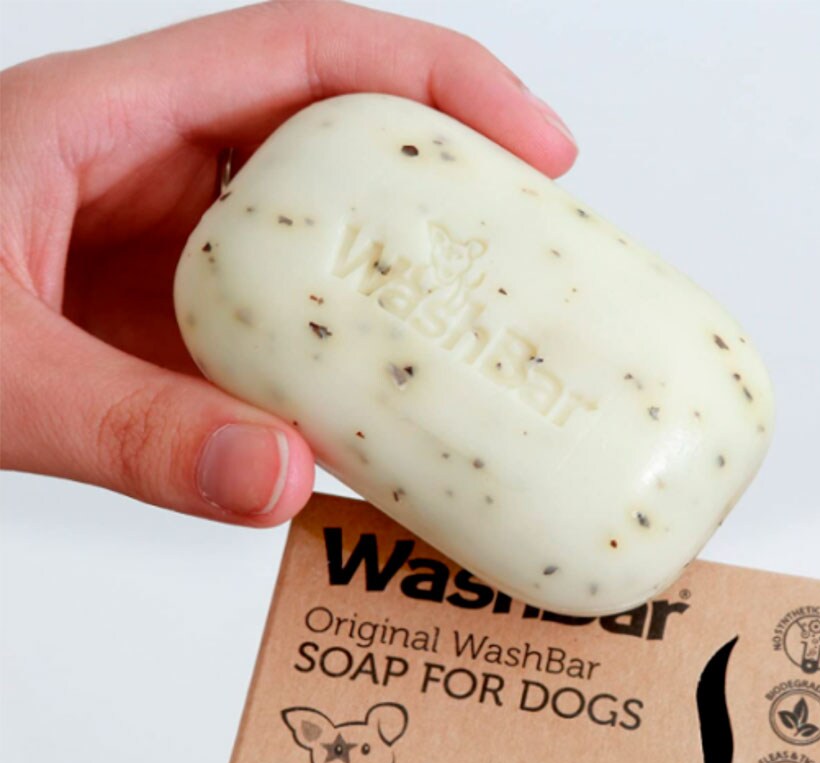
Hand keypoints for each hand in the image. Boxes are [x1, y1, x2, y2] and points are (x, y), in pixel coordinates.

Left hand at [0, 0, 575, 523]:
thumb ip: (130, 428)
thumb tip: (283, 481)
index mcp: (111, 124)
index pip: (311, 57)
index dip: (438, 85)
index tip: (535, 145)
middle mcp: (154, 182)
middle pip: (340, 150)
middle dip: (451, 192)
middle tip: (540, 255)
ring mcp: (164, 265)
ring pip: (319, 256)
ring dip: (403, 297)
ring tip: (487, 345)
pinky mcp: (163, 338)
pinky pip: (277, 345)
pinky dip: (338, 384)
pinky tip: (383, 436)